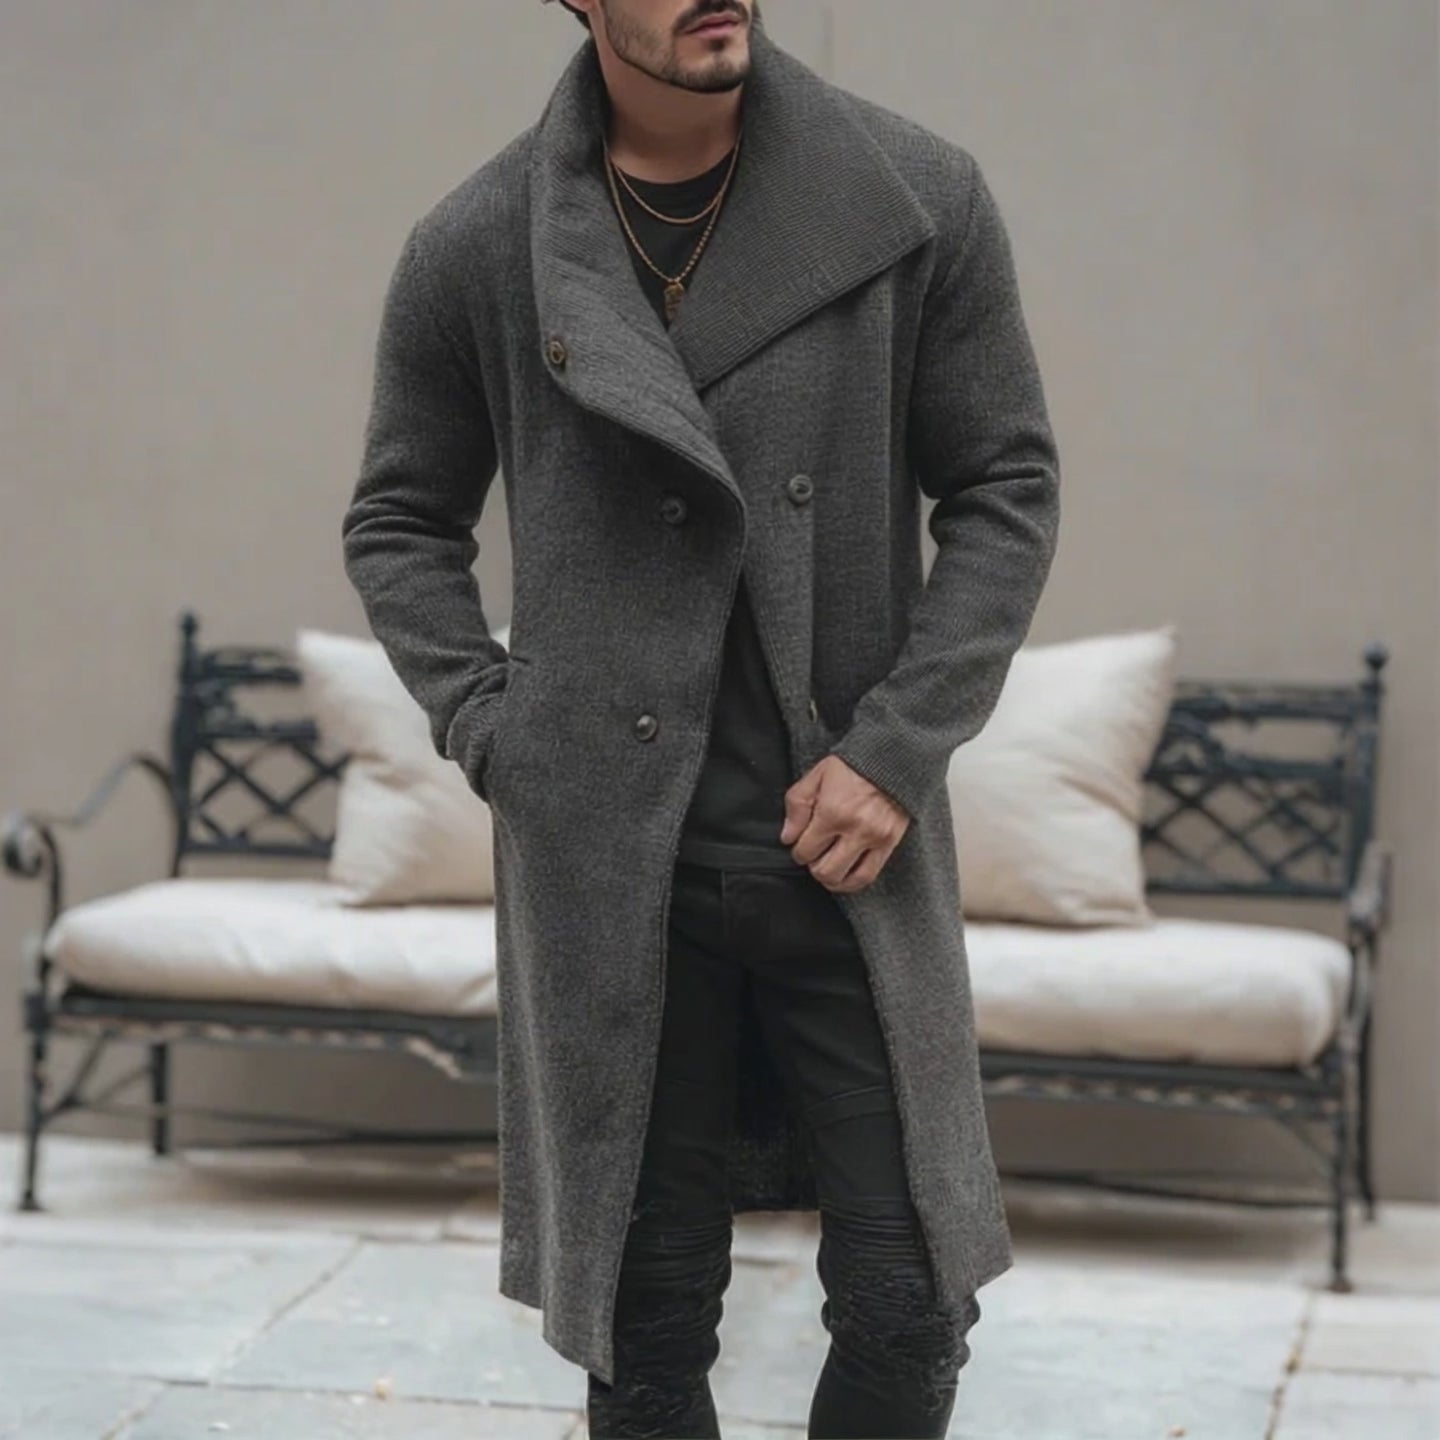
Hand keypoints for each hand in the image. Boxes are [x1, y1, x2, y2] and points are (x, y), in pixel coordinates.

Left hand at [779, 754, 910, 892]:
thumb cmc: (852, 766)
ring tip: (828, 869)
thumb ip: (797, 805)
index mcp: (832, 811)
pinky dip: (853, 882)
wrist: (892, 757)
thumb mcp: (816, 776)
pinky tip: (845, 876)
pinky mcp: (890, 842)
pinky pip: (869, 875)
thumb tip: (788, 837)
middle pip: (824, 871)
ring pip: (847, 879)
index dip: (798, 852)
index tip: (800, 845)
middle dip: (813, 867)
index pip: (805, 850)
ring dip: (832, 879)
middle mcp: (854, 829)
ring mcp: (875, 838)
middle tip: (814, 856)